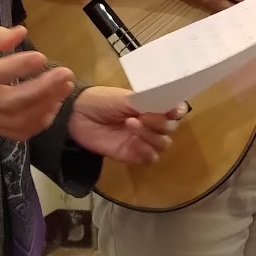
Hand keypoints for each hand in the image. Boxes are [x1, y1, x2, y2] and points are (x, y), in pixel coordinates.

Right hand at [0, 24, 74, 141]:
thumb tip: (20, 32)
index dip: (18, 67)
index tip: (41, 57)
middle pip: (11, 102)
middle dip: (43, 90)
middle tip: (65, 74)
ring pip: (18, 121)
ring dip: (46, 107)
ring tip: (64, 88)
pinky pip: (17, 133)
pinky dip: (38, 123)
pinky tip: (52, 106)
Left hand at [67, 87, 184, 164]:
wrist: (78, 116)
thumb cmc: (101, 100)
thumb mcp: (124, 97)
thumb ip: (147, 103)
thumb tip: (169, 106)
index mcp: (151, 105)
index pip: (174, 110)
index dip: (177, 110)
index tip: (173, 110)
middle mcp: (151, 123)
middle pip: (171, 128)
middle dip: (160, 122)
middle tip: (143, 116)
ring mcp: (143, 140)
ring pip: (163, 144)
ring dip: (151, 135)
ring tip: (131, 124)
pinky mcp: (133, 154)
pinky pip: (150, 158)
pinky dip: (146, 151)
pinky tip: (133, 142)